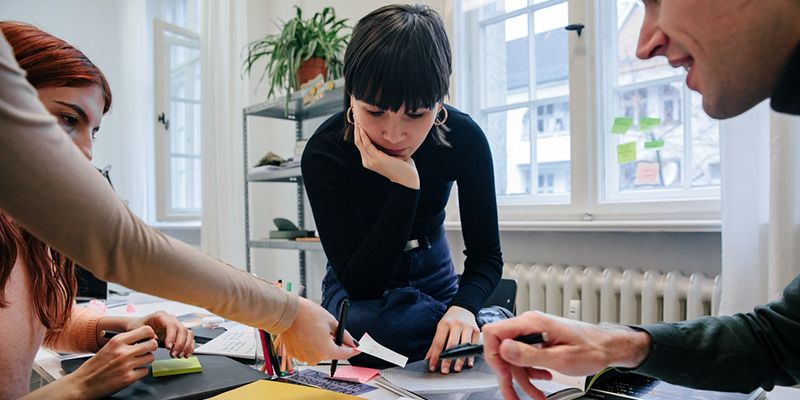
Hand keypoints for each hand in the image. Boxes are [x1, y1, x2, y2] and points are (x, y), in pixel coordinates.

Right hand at [65, 326, 157, 398]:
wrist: (83, 383)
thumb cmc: (96, 365)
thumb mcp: (109, 347)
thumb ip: (126, 341)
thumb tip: (146, 337)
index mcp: (118, 341)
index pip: (146, 330)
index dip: (149, 335)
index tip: (148, 339)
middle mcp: (123, 352)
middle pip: (152, 344)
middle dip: (150, 348)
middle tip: (145, 351)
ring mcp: (127, 366)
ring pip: (150, 358)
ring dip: (145, 360)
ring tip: (135, 362)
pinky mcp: (129, 378)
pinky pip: (145, 371)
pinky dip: (140, 372)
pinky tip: (130, 372)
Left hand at [126, 311, 194, 357]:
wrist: (138, 326)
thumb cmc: (138, 327)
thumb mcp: (137, 330)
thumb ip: (145, 334)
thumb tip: (155, 339)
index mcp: (161, 316)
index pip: (171, 325)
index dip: (172, 337)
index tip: (168, 347)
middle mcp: (171, 319)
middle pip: (182, 330)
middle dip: (180, 344)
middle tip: (174, 354)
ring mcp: (176, 325)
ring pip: (188, 333)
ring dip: (186, 346)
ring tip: (179, 355)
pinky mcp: (179, 332)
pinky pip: (189, 338)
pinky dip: (189, 346)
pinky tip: (185, 354)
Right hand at [281, 297, 358, 364]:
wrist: (287, 312)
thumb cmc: (307, 315)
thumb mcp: (331, 322)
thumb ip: (344, 335)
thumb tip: (353, 343)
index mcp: (326, 351)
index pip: (345, 355)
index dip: (352, 350)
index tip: (356, 348)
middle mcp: (315, 358)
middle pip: (330, 353)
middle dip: (333, 343)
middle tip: (329, 330)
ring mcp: (303, 358)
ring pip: (318, 353)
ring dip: (320, 344)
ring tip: (315, 330)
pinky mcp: (294, 355)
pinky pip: (307, 352)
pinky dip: (309, 345)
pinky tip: (306, 334)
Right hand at [353, 115, 419, 188]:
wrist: (407, 179)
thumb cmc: (403, 167)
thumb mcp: (391, 154)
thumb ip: (386, 146)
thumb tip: (387, 134)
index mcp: (369, 161)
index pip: (360, 144)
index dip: (358, 131)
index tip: (359, 120)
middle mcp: (367, 161)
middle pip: (357, 141)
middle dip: (356, 127)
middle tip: (355, 114)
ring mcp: (371, 161)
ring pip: (360, 141)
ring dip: (358, 128)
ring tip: (358, 116)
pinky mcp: (377, 159)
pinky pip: (367, 143)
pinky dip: (364, 134)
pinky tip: (364, 125)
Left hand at [425, 306, 478, 373]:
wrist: (463, 308)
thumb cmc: (450, 320)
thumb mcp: (440, 328)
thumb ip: (435, 344)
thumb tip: (428, 358)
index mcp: (444, 324)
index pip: (438, 343)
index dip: (435, 356)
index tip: (433, 367)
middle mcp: (456, 324)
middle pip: (451, 345)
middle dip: (447, 360)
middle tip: (444, 370)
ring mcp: (467, 327)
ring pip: (463, 346)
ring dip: (460, 359)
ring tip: (456, 368)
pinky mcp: (476, 330)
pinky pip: (473, 345)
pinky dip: (471, 355)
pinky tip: (468, 363)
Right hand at [481, 311, 650, 399]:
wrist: (607, 348)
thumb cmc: (591, 349)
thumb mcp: (560, 358)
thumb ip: (530, 354)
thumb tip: (504, 349)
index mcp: (532, 323)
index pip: (495, 332)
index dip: (493, 354)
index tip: (504, 372)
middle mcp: (529, 325)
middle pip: (502, 350)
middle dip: (508, 376)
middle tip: (513, 394)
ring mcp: (533, 333)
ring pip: (514, 359)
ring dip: (522, 379)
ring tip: (534, 395)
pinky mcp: (538, 341)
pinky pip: (525, 359)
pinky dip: (531, 373)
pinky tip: (542, 379)